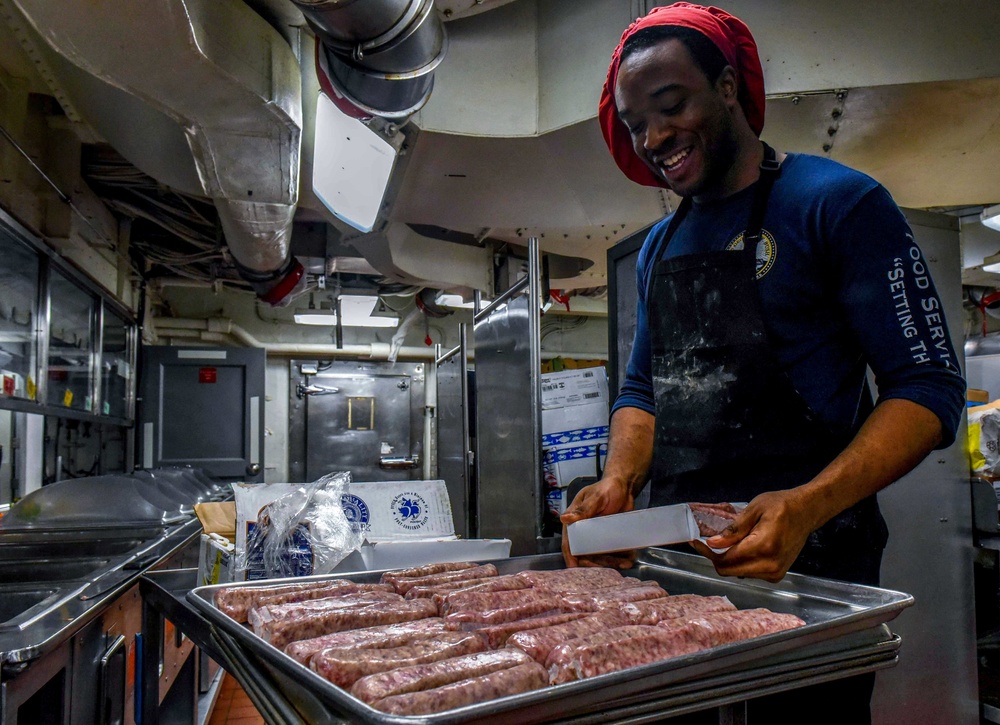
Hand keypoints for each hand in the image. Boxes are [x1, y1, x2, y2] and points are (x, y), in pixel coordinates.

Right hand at [560, 478, 634, 568]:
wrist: (625, 487)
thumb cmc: (607, 488)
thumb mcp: (596, 497)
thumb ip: (583, 509)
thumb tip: (564, 519)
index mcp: (575, 519)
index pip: (569, 540)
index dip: (570, 555)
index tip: (573, 567)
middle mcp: (584, 529)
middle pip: (584, 551)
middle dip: (595, 562)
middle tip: (606, 568)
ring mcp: (597, 535)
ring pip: (599, 554)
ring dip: (610, 562)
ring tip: (624, 563)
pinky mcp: (608, 537)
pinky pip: (611, 551)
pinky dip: (619, 557)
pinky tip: (628, 559)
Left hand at [689, 489, 815, 582]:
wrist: (807, 512)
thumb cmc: (782, 506)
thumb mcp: (754, 509)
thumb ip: (733, 529)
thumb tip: (712, 543)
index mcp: (763, 547)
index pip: (726, 559)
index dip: (707, 553)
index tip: (696, 542)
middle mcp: (770, 565)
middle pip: (729, 570)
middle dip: (715, 557)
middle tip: (706, 542)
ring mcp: (775, 573)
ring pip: (738, 573)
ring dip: (728, 559)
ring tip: (727, 541)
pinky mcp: (776, 575)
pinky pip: (749, 572)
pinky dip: (740, 562)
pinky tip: (741, 547)